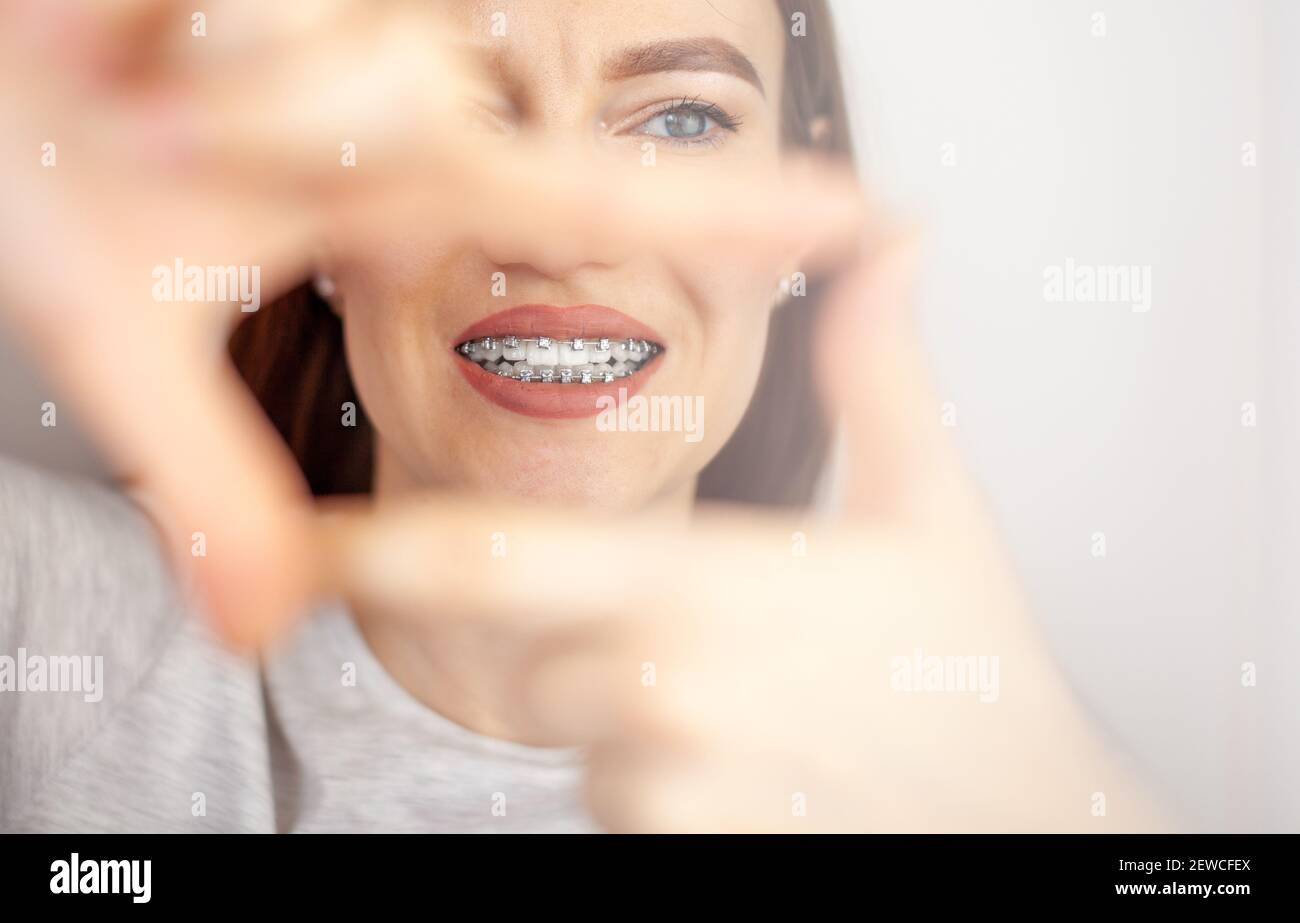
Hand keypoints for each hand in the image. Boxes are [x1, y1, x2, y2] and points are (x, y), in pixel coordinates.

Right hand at [0, 0, 860, 645]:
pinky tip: (143, 25)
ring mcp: (354, 20)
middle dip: (287, 123)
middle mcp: (392, 98)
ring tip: (141, 89)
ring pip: (376, 66)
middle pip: (428, 119)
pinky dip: (196, 22)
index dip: (722, 213)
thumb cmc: (50, 177)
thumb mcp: (127, 343)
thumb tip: (257, 623)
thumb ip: (212, 473)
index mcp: (394, 192)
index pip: (592, 203)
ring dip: (231, 87)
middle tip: (160, 131)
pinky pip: (296, 6)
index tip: (848, 216)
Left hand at [322, 229, 1165, 831]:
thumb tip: (889, 249)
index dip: (382, 555)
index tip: (312, 550)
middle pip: (525, 649)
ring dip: (626, 709)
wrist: (1026, 815)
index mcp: (707, 584)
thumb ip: (880, 376)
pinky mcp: (679, 845)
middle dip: (571, 635)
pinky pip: (614, 800)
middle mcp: (664, 687)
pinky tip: (755, 760)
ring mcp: (667, 782)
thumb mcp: (932, 506)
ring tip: (754, 701)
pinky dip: (657, 775)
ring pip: (572, 730)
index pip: (498, 563)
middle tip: (674, 632)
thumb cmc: (972, 670)